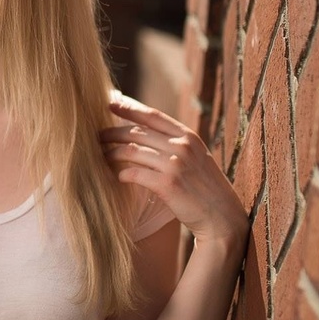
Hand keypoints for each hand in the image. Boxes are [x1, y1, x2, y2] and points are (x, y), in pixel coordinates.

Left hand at [99, 95, 247, 246]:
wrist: (222, 217)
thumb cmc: (205, 188)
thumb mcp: (196, 158)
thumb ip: (176, 144)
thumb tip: (146, 133)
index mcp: (189, 136)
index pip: (153, 115)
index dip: (129, 107)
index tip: (111, 102)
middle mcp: (182, 146)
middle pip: (137, 132)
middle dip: (113, 132)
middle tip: (96, 135)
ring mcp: (175, 165)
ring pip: (132, 151)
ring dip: (112, 153)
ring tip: (100, 156)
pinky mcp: (167, 185)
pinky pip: (135, 174)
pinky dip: (122, 174)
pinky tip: (118, 177)